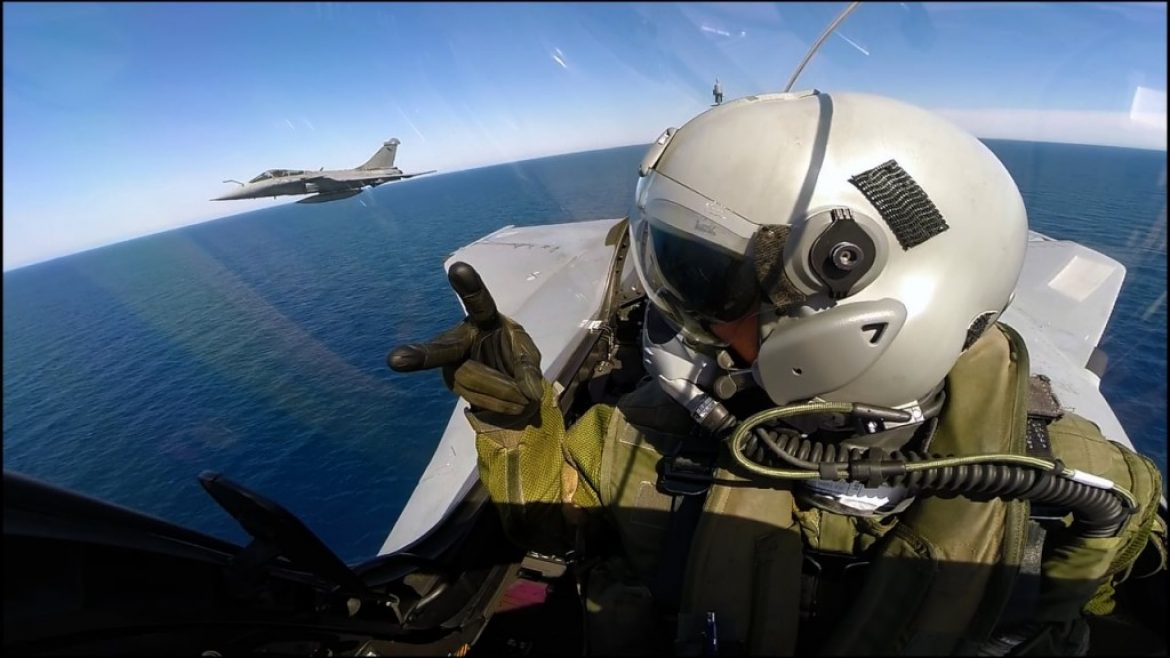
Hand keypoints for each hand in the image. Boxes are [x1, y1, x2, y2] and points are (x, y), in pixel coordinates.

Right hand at [387, 262, 543, 418]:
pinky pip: (476, 396)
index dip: (469, 287)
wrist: (510, 387)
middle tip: (394, 361)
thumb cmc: (514, 358)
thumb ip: (527, 368)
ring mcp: (451, 362)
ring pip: (471, 380)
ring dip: (503, 391)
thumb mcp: (527, 356)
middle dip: (418, 355)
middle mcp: (460, 337)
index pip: (478, 302)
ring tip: (521, 396)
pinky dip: (499, 402)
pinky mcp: (452, 382)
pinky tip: (511, 402)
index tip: (458, 268)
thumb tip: (527, 392)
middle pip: (441, 349)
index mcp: (484, 319)